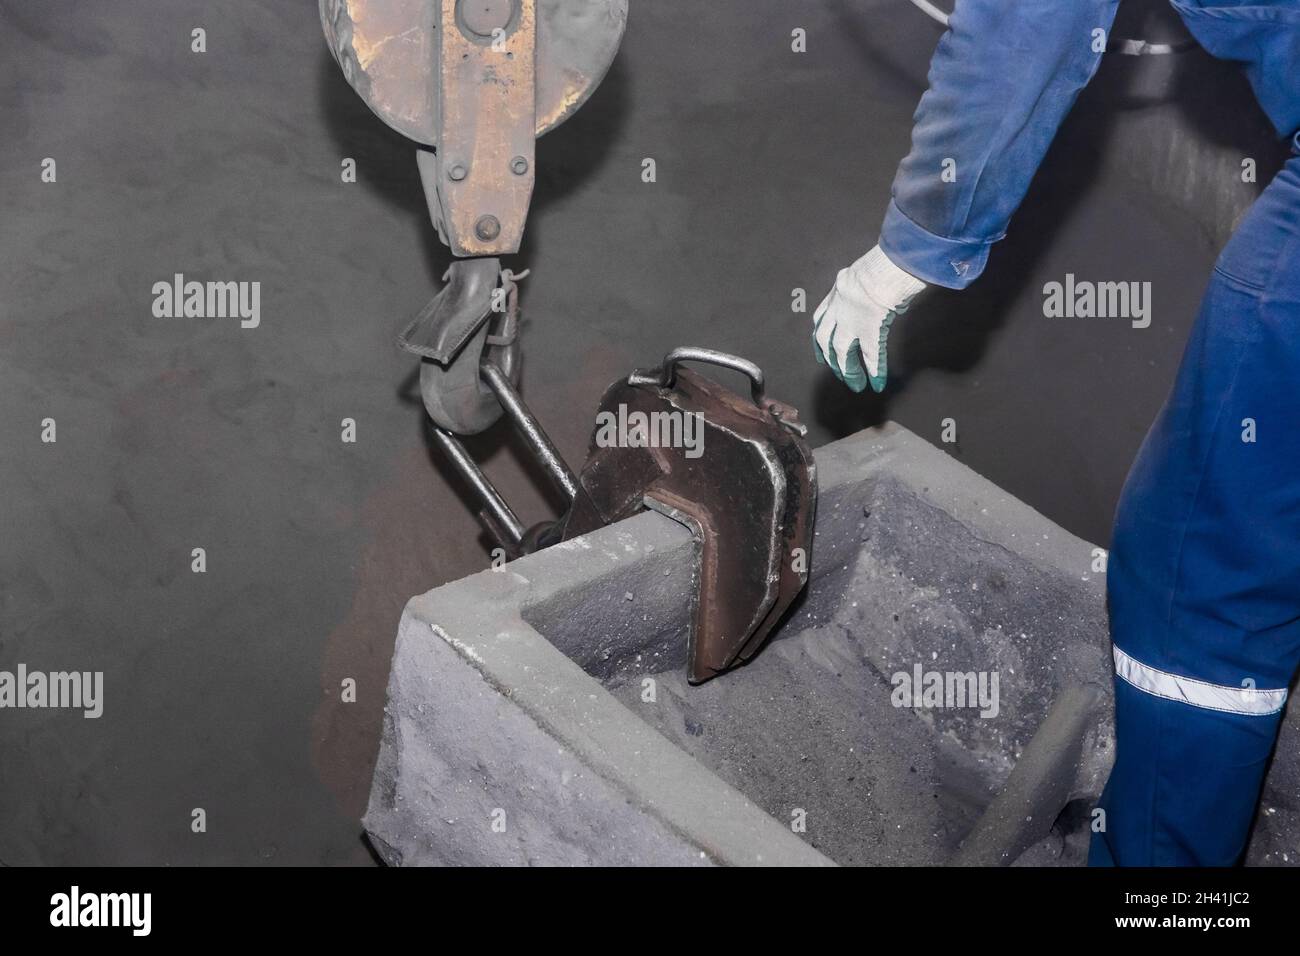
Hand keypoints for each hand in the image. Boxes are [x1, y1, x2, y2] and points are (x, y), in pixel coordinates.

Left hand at [813, 245, 926, 392]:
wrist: (882, 269)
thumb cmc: (880, 265)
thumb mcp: (863, 273)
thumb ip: (862, 285)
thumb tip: (878, 286)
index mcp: (836, 293)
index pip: (822, 319)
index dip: (821, 336)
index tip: (821, 349)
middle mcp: (837, 310)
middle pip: (826, 339)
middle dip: (830, 357)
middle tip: (837, 371)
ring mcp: (851, 323)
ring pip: (842, 351)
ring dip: (847, 370)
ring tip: (855, 384)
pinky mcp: (869, 333)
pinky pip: (871, 356)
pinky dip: (874, 371)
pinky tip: (877, 383)